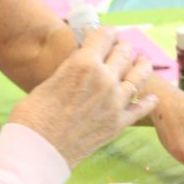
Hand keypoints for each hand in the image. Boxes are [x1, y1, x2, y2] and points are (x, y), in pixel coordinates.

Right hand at [10, 28, 157, 165]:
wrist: (39, 151)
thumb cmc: (33, 115)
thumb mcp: (49, 80)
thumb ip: (70, 68)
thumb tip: (81, 60)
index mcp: (84, 64)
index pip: (104, 35)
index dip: (106, 32)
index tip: (106, 34)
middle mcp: (105, 79)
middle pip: (124, 52)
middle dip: (122, 47)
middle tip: (121, 48)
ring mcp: (115, 102)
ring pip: (140, 75)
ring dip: (142, 65)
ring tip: (142, 62)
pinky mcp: (119, 124)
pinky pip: (142, 107)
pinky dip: (147, 100)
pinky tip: (150, 96)